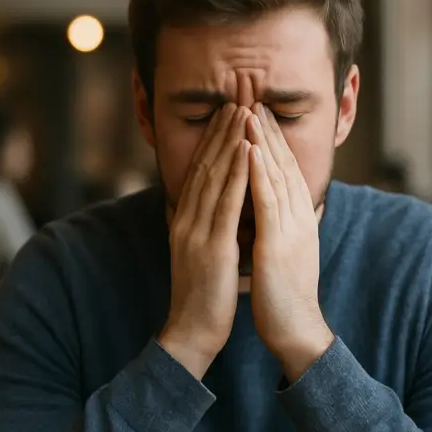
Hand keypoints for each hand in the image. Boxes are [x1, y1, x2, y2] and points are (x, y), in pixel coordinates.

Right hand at [159, 104, 251, 378]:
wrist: (192, 332)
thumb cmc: (205, 298)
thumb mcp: (202, 255)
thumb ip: (207, 229)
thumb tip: (219, 212)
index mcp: (185, 221)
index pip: (200, 171)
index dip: (213, 140)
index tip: (227, 114)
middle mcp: (187, 220)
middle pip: (204, 165)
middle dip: (221, 130)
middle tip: (236, 99)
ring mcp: (197, 231)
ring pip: (214, 176)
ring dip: (229, 141)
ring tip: (243, 112)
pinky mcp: (211, 246)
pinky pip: (226, 203)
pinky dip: (236, 173)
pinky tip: (246, 151)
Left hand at [246, 104, 333, 380]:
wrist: (295, 329)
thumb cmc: (283, 295)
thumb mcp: (283, 252)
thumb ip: (277, 227)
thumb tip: (266, 211)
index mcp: (297, 219)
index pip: (285, 169)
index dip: (273, 139)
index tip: (259, 112)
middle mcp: (298, 217)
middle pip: (284, 163)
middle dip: (268, 129)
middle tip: (255, 96)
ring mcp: (291, 228)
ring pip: (277, 174)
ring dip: (264, 140)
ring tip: (251, 110)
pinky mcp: (279, 242)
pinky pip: (269, 201)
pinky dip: (260, 172)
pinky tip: (252, 150)